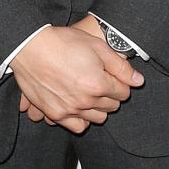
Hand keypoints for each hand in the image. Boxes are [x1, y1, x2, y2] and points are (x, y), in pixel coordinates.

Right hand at [12, 19, 143, 132]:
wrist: (30, 47)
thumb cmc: (63, 43)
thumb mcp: (97, 47)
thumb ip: (120, 66)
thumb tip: (138, 81)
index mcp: (98, 84)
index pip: (123, 93)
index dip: (121, 83)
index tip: (114, 77)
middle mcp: (86, 101)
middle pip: (111, 107)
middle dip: (111, 95)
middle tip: (101, 82)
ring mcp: (70, 110)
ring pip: (97, 118)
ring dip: (98, 108)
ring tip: (90, 93)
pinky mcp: (55, 114)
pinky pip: (77, 126)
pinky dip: (82, 119)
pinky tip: (79, 106)